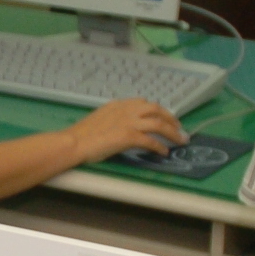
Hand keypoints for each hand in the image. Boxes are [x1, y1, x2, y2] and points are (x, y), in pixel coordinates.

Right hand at [66, 97, 185, 161]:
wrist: (74, 142)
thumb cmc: (81, 134)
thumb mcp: (100, 118)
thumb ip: (113, 118)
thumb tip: (122, 126)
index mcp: (119, 104)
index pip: (144, 103)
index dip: (157, 110)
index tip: (164, 117)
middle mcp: (126, 110)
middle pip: (156, 109)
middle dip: (171, 118)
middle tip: (179, 128)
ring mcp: (128, 122)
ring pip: (159, 123)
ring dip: (173, 132)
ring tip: (180, 140)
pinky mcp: (129, 136)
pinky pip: (151, 141)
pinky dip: (159, 146)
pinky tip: (164, 152)